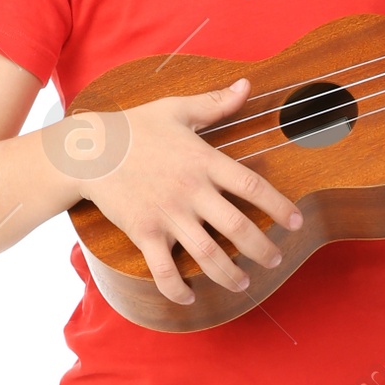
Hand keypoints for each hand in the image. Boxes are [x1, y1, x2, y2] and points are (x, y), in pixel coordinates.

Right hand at [60, 80, 302, 305]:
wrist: (88, 149)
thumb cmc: (134, 128)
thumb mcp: (176, 109)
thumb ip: (215, 103)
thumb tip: (247, 85)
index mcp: (203, 161)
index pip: (251, 186)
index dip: (278, 206)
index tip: (296, 222)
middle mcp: (190, 191)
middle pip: (237, 227)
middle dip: (262, 248)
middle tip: (276, 260)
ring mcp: (167, 214)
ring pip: (207, 253)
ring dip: (229, 273)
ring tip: (243, 282)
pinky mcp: (143, 232)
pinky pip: (163, 269)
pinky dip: (176, 289)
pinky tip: (189, 299)